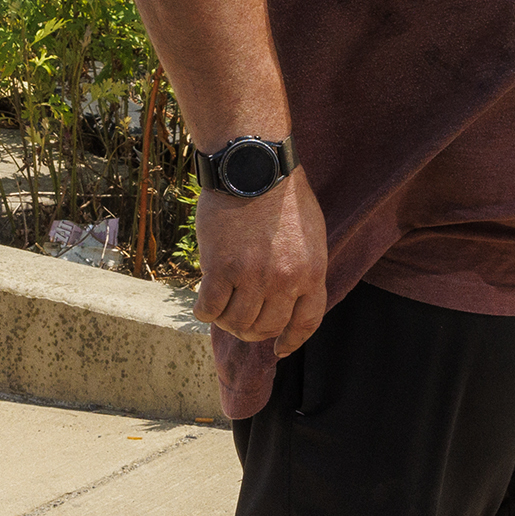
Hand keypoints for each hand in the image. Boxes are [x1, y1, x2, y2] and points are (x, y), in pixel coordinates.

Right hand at [196, 166, 328, 364]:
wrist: (253, 166)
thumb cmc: (282, 194)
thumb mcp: (310, 234)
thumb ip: (304, 267)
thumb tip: (291, 298)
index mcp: (312, 272)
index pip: (305, 323)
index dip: (291, 341)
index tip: (279, 349)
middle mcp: (284, 281)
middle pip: (266, 327)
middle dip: (252, 331)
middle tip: (239, 322)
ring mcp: (252, 277)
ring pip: (236, 322)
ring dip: (226, 322)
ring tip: (220, 310)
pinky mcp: (220, 269)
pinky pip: (209, 308)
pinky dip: (204, 312)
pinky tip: (202, 304)